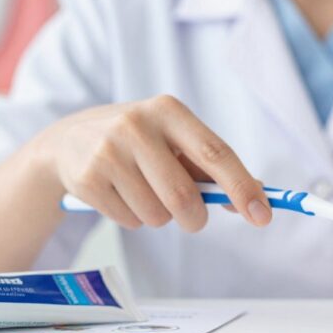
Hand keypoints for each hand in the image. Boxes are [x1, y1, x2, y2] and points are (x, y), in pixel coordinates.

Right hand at [37, 95, 271, 230]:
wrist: (68, 140)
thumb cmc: (139, 143)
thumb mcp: (173, 141)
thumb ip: (211, 168)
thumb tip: (254, 199)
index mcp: (169, 110)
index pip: (216, 153)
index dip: (242, 187)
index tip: (263, 216)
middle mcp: (136, 125)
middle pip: (183, 195)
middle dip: (195, 218)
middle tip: (192, 218)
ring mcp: (108, 151)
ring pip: (157, 215)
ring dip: (161, 217)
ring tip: (144, 193)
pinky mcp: (87, 178)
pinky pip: (130, 221)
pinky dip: (134, 219)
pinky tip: (120, 195)